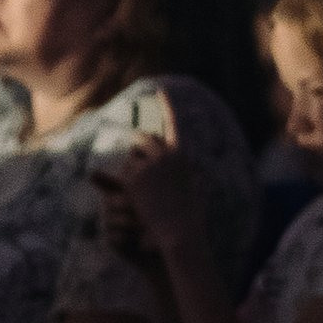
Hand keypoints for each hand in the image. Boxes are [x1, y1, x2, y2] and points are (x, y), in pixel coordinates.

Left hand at [100, 92, 199, 257]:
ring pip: (132, 158)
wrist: (180, 232)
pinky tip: (135, 198)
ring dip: (133, 169)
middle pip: (143, 140)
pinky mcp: (134, 180)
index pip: (173, 124)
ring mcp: (149, 166)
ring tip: (141, 190)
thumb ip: (193, 178)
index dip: (167, 106)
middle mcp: (166, 155)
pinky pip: (124, 174)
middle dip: (138, 147)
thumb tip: (197, 172)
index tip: (161, 91)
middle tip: (136, 162)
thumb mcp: (194, 193)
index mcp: (182, 155)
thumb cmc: (191, 216)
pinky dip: (126, 184)